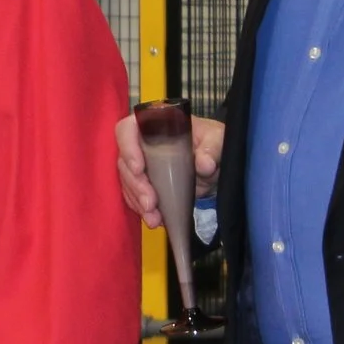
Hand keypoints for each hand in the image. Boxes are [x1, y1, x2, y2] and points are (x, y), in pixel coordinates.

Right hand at [115, 112, 222, 227]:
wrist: (217, 161)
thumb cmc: (213, 142)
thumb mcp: (218, 140)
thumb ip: (212, 149)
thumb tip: (204, 164)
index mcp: (153, 124)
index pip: (127, 130)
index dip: (128, 148)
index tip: (139, 169)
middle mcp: (141, 143)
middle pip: (124, 161)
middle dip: (135, 185)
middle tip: (150, 202)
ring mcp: (142, 164)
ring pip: (128, 182)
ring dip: (137, 201)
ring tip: (153, 218)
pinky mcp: (146, 183)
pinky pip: (135, 195)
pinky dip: (143, 209)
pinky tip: (155, 220)